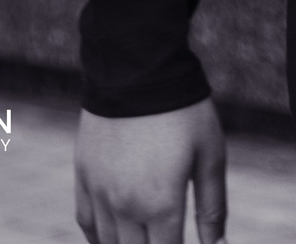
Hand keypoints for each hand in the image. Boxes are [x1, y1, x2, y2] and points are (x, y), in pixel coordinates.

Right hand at [75, 101, 225, 243]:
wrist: (136, 68)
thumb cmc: (182, 112)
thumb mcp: (210, 157)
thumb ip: (212, 210)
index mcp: (161, 204)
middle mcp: (126, 205)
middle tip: (165, 238)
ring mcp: (100, 190)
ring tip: (144, 239)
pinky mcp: (83, 174)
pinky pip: (86, 221)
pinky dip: (99, 239)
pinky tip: (113, 240)